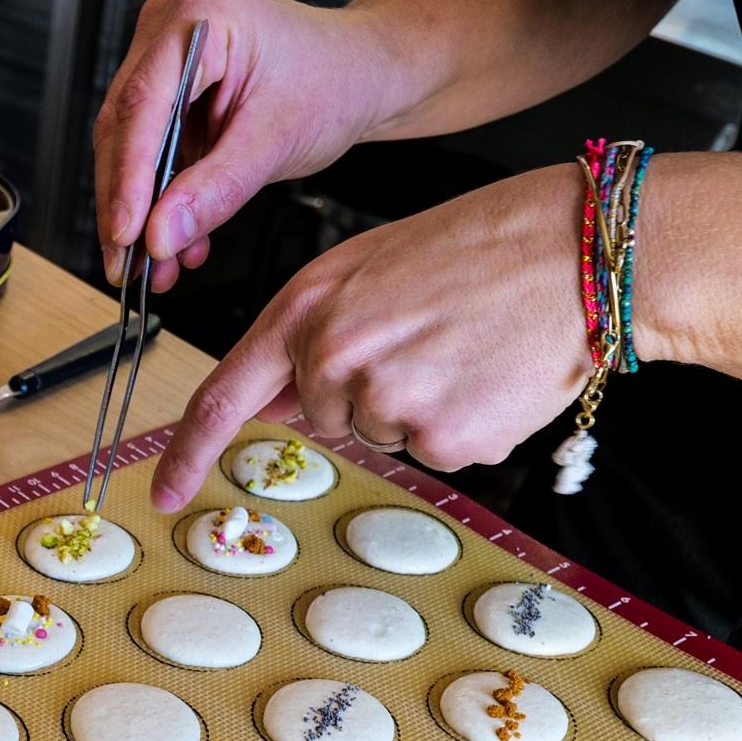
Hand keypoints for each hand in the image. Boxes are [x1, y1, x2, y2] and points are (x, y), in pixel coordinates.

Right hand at [94, 0, 409, 290]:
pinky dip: (160, 198)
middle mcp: (171, 24)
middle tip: (130, 263)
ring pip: (128, 144)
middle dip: (127, 203)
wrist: (360, 74)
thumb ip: (216, 189)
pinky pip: (149, 149)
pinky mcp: (169, 87)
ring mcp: (164, 54)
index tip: (126, 232)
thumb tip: (161, 234)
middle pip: (124, 125)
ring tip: (156, 265)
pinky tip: (176, 239)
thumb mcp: (279, 140)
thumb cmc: (334, 81)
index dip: (128, 176)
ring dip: (141, 209)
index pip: (143, 103)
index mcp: (202, 13)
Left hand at [149, 164, 591, 509]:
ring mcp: (387, 401)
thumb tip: (276, 397)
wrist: (579, 251)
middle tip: (430, 336)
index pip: (225, 393)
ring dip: (422, 405)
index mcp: (308, 307)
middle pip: (327, 417)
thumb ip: (314, 333)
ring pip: (384, 435)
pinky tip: (491, 373)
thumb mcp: (372, 269)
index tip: (162, 493)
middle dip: (369, 390)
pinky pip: (436, 451)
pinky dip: (466, 423)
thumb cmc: (484, 247)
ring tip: (466, 345)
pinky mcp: (443, 438)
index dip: (188, 451)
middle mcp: (334, 357)